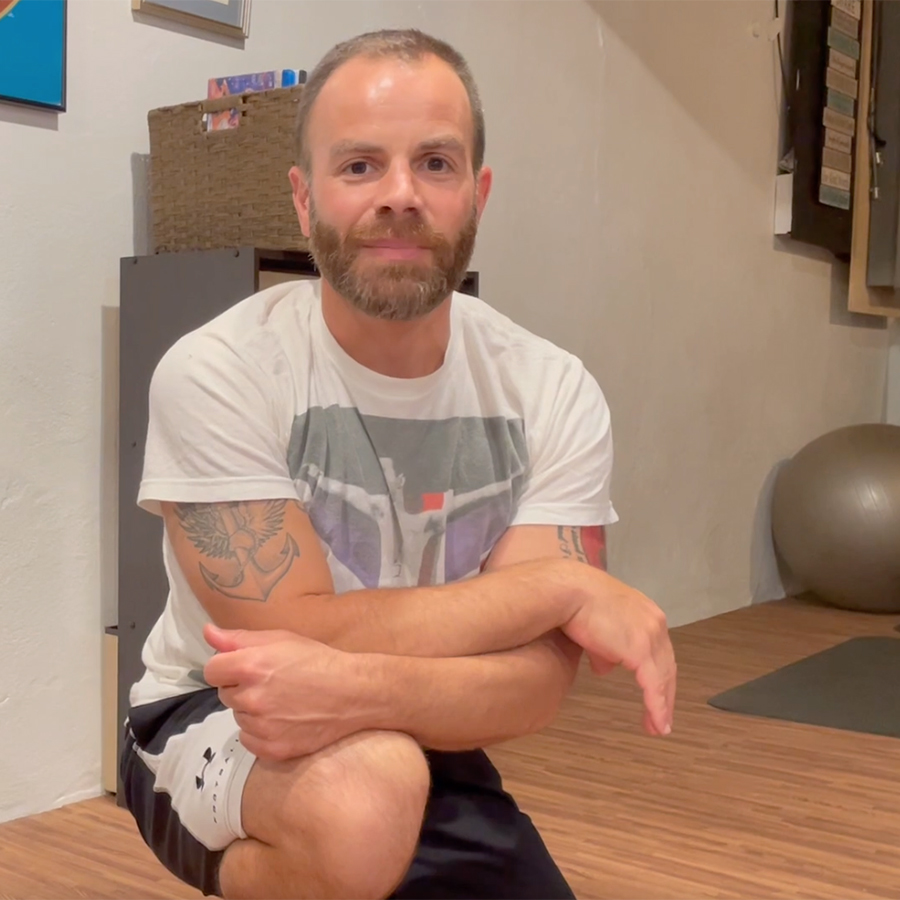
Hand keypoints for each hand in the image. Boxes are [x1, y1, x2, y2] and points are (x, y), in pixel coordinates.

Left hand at [203, 624, 369, 761]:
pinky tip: (282, 720)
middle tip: (271, 682)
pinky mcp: (272, 749)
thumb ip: (238, 638)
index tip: (245, 666)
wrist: (352, 692)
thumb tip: (207, 632)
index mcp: (250, 666)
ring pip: (238, 716)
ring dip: (252, 709)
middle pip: (224, 694)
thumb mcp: (280, 639)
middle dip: (241, 687)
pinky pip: (249, 739)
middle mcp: (251, 697)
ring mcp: (261, 726)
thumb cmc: (316, 659)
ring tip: (281, 701)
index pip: (211, 670)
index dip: (226, 667)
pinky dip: (260, 731)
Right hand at [562, 570, 675, 736]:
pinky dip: (657, 706)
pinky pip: (653, 685)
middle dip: (665, 694)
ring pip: (663, 678)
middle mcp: (654, 623)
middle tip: (660, 719)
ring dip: (662, 706)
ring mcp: (649, 636)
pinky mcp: (640, 650)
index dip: (658, 675)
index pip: (659, 650)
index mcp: (646, 614)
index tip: (656, 694)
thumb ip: (605, 649)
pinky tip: (657, 722)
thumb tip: (605, 668)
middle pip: (667, 665)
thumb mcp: (595, 628)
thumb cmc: (576, 604)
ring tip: (658, 727)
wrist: (568, 592)